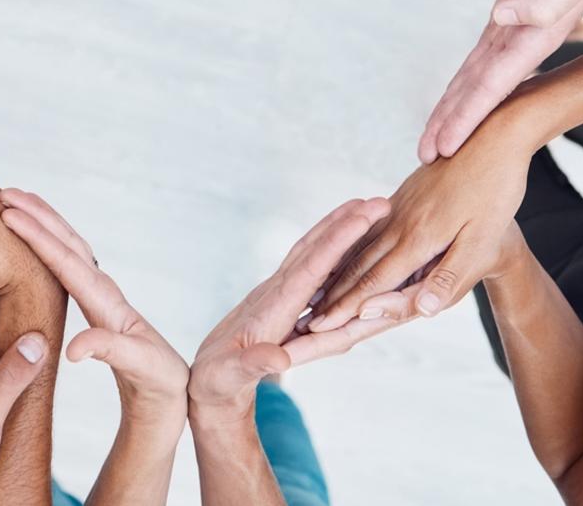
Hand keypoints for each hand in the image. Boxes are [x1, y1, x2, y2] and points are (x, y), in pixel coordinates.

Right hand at [0, 189, 188, 425]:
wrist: (171, 388)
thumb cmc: (156, 378)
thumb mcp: (138, 366)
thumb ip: (109, 351)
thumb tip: (73, 349)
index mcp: (107, 301)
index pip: (67, 261)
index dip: (38, 237)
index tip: (10, 216)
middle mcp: (103, 290)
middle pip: (68, 242)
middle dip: (38, 217)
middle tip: (6, 195)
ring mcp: (100, 293)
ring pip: (69, 246)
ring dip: (44, 222)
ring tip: (14, 203)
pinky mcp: (95, 301)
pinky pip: (68, 262)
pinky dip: (50, 243)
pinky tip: (35, 240)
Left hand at [188, 198, 390, 420]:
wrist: (205, 381)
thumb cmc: (217, 381)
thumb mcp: (229, 376)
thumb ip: (254, 364)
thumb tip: (280, 359)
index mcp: (271, 307)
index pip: (310, 268)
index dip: (336, 242)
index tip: (361, 215)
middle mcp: (276, 292)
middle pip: (314, 249)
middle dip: (344, 224)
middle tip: (378, 202)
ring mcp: (279, 293)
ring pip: (312, 254)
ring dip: (338, 230)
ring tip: (365, 209)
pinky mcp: (282, 301)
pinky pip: (312, 270)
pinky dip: (330, 251)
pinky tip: (346, 245)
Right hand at [307, 109, 533, 332]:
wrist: (492, 137)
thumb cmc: (495, 192)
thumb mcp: (483, 241)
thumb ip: (449, 277)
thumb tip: (422, 311)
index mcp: (418, 238)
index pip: (376, 282)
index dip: (347, 308)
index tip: (320, 327)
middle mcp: (400, 221)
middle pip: (360, 265)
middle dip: (333, 295)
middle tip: (307, 318)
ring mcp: (399, 205)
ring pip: (361, 245)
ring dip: (338, 272)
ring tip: (318, 291)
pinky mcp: (404, 194)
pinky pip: (371, 227)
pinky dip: (353, 247)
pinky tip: (347, 252)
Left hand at [419, 0, 582, 162]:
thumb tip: (502, 17)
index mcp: (537, 34)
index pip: (492, 86)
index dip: (466, 117)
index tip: (443, 147)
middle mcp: (523, 37)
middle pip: (478, 91)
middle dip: (453, 125)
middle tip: (425, 157)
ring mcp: (514, 27)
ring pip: (476, 76)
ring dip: (456, 108)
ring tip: (436, 137)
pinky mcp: (507, 11)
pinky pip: (481, 54)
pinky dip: (466, 80)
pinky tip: (457, 95)